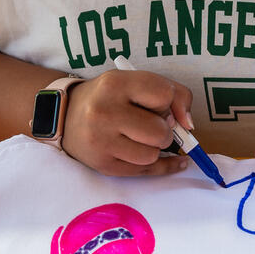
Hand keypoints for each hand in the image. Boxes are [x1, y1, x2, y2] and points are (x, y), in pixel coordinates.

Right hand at [61, 69, 194, 175]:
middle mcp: (105, 112)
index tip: (161, 106)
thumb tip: (189, 125)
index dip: (170, 103)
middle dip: (165, 131)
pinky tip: (173, 161)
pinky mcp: (103, 165)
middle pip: (161, 132)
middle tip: (151, 125)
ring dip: (155, 148)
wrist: (64, 116)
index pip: (164, 95)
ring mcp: (102, 142)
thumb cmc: (108, 98)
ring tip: (142, 138)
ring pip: (153, 155)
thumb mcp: (133, 82)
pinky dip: (162, 165)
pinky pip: (146, 171)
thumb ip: (171, 94)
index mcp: (115, 84)